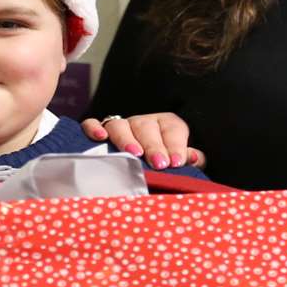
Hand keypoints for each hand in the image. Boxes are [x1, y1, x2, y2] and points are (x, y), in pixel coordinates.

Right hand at [79, 113, 203, 170]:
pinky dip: (94, 128)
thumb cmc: (164, 161)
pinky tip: (100, 137)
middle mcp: (142, 122)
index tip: (175, 162)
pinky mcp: (100, 131)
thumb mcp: (179, 158)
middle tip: (159, 163)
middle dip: (153, 146)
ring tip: (134, 154)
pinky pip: (92, 123)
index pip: (172, 130)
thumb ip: (188, 158)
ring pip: (120, 125)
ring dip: (126, 139)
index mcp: (165, 124)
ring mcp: (120, 126)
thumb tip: (194, 158)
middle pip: (146, 127)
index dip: (175, 146)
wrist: (144, 161)